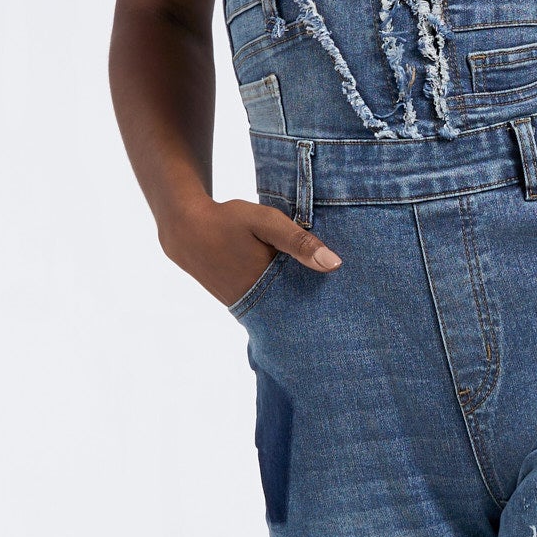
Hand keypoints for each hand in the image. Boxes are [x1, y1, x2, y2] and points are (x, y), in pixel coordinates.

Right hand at [162, 197, 341, 307]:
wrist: (185, 230)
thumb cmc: (229, 222)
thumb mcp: (267, 223)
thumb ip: (300, 242)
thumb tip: (335, 264)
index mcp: (267, 288)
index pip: (308, 307)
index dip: (328, 308)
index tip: (350, 306)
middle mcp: (256, 304)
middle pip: (297, 313)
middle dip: (317, 310)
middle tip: (345, 307)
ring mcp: (245, 306)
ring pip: (281, 311)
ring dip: (299, 304)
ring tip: (327, 301)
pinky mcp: (238, 302)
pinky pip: (268, 306)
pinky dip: (282, 299)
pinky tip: (298, 291)